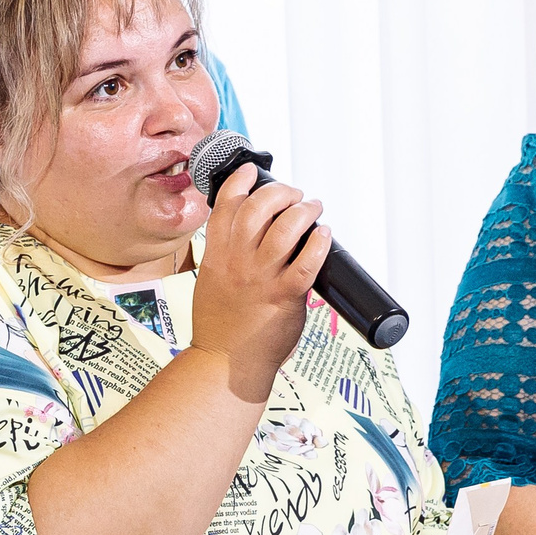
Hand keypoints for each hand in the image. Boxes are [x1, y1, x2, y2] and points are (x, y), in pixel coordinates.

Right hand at [189, 164, 327, 393]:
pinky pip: (306, 263)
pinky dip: (318, 243)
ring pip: (285, 229)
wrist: (225, 362)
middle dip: (280, 192)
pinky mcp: (284, 296)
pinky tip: (323, 234)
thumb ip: (228, 257)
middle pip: (258, 208)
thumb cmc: (221, 326)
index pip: (225, 206)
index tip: (252, 171)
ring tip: (313, 208)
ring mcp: (260, 278)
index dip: (240, 182)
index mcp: (217, 256)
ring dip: (303, 211)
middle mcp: (237, 262)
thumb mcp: (213, 281)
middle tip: (293, 194)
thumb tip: (256, 236)